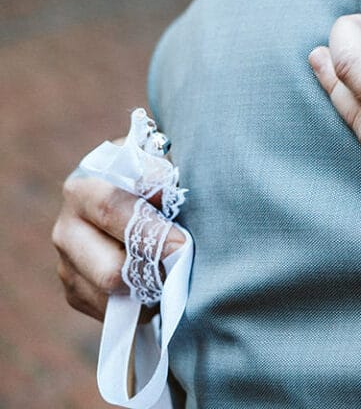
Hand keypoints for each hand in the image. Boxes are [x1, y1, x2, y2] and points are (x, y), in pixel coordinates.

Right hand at [53, 170, 185, 320]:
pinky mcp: (76, 293)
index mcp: (83, 190)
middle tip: (183, 268)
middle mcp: (66, 231)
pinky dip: (140, 304)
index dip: (150, 230)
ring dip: (148, 291)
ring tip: (176, 275)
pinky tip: (159, 286)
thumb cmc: (152, 176)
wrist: (134, 196)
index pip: (112, 211)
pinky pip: (111, 311)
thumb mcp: (155, 160)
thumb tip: (161, 190)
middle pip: (108, 270)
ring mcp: (68, 266)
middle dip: (151, 273)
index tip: (181, 243)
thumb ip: (158, 170)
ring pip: (111, 297)